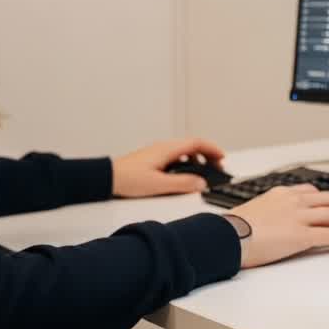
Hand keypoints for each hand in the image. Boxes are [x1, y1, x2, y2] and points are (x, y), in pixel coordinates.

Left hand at [111, 138, 225, 197]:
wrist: (106, 178)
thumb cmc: (127, 179)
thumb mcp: (159, 184)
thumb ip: (182, 183)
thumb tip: (201, 183)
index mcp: (168, 149)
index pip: (197, 143)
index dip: (212, 149)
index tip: (222, 158)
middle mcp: (164, 147)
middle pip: (192, 146)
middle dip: (207, 155)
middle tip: (216, 167)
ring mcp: (157, 152)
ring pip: (184, 151)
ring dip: (197, 160)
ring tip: (201, 173)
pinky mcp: (152, 159)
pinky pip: (175, 157)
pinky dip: (186, 163)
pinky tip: (182, 176)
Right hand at [228, 184, 328, 268]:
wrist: (226, 236)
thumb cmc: (232, 228)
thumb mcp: (253, 210)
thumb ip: (268, 211)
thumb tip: (270, 221)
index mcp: (280, 194)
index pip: (310, 192)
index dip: (324, 198)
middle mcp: (293, 201)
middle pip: (327, 199)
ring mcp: (299, 217)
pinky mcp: (301, 235)